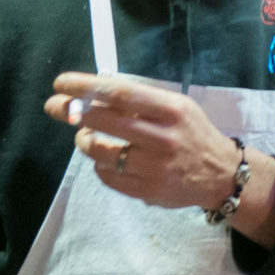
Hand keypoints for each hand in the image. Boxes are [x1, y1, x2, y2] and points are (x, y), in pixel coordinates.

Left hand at [43, 72, 242, 210]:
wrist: (220, 174)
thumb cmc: (192, 133)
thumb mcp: (177, 108)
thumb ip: (142, 101)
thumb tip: (94, 93)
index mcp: (172, 110)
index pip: (121, 94)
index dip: (87, 87)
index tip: (63, 83)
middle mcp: (164, 138)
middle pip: (106, 121)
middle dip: (73, 111)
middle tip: (54, 106)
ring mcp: (155, 167)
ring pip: (101, 152)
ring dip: (84, 140)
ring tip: (85, 135)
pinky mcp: (147, 191)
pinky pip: (107, 176)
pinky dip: (98, 164)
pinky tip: (104, 157)